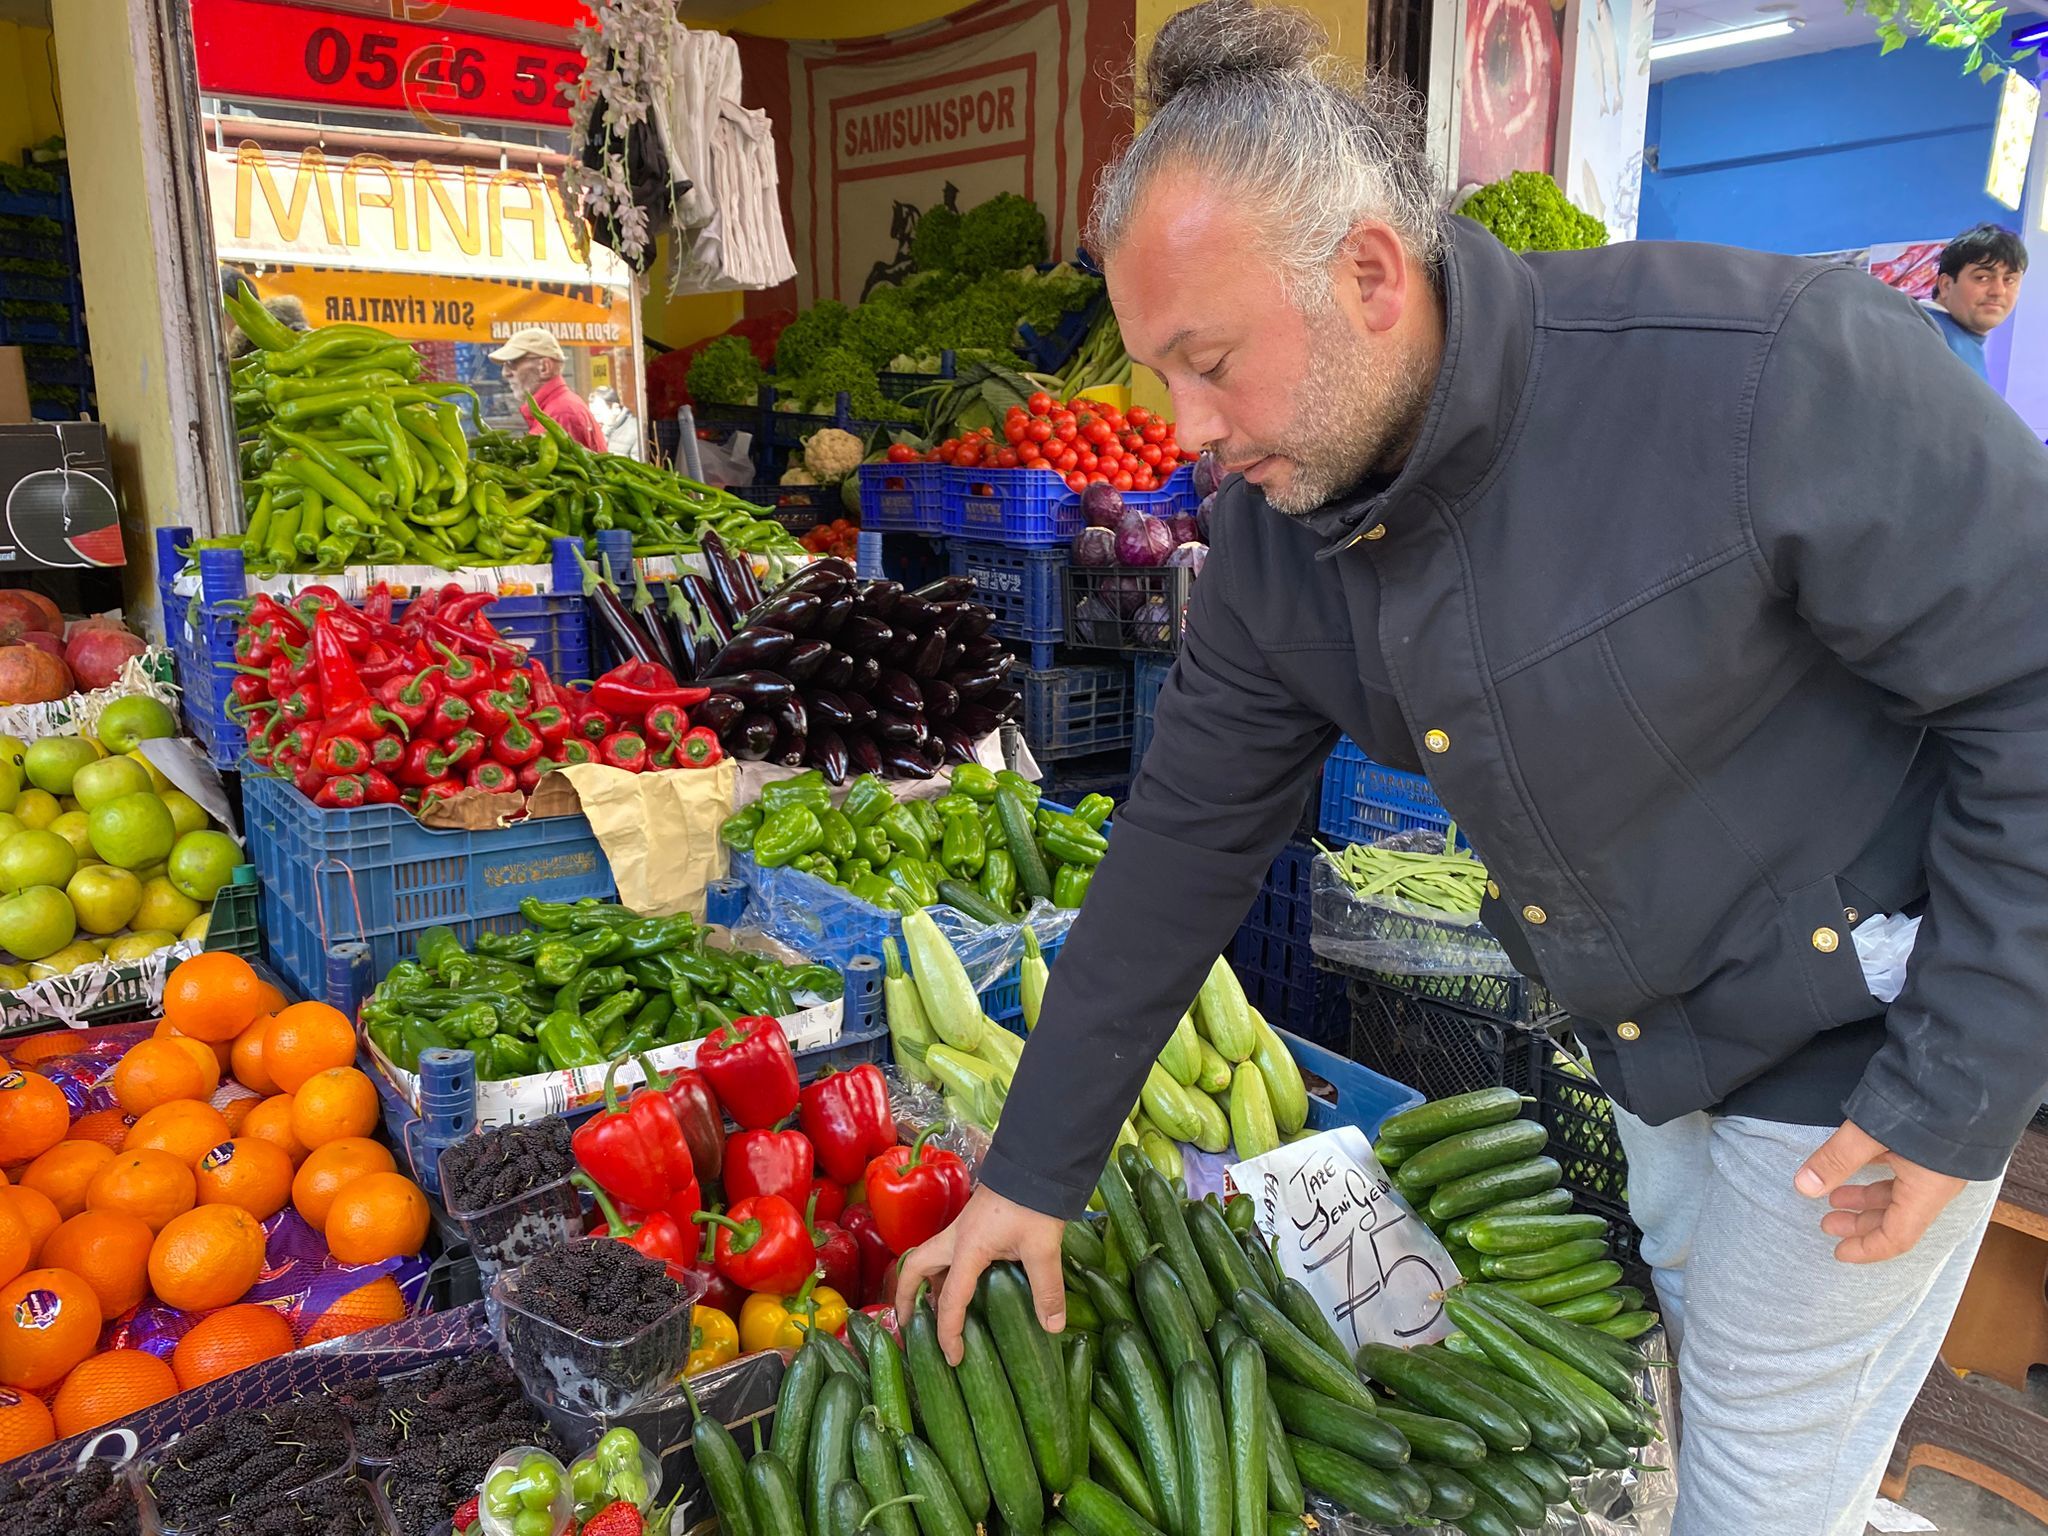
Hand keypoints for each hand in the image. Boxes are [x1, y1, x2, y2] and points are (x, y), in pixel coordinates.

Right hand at [892, 1183, 1065, 1363]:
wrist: (1036, 1164)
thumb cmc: (1034, 1204)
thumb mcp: (1043, 1249)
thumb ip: (1047, 1289)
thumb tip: (1052, 1327)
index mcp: (968, 1249)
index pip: (950, 1299)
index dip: (948, 1333)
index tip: (954, 1357)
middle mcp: (955, 1238)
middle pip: (914, 1267)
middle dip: (906, 1297)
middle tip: (908, 1325)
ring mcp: (961, 1228)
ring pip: (928, 1257)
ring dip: (922, 1283)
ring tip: (929, 1310)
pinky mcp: (971, 1224)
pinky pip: (944, 1252)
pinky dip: (941, 1271)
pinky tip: (959, 1284)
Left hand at [1795, 1119, 1967, 1262]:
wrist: (1967, 1072)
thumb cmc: (1923, 1106)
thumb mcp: (1868, 1133)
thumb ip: (1835, 1160)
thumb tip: (1802, 1187)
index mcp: (1925, 1192)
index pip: (1895, 1237)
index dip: (1866, 1248)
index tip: (1837, 1252)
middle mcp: (1934, 1184)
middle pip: (1896, 1218)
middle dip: (1859, 1222)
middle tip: (1826, 1221)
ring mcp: (1935, 1165)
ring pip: (1898, 1193)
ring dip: (1865, 1197)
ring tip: (1833, 1195)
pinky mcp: (1931, 1145)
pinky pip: (1902, 1172)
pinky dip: (1876, 1175)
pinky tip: (1855, 1167)